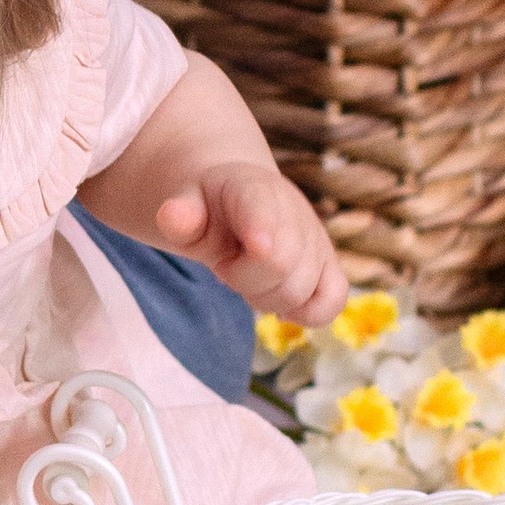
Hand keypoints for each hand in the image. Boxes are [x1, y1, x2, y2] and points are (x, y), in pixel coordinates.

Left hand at [154, 161, 346, 329]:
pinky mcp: (328, 265)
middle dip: (243, 280)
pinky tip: (279, 304)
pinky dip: (306, 314)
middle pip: (280, 266)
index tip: (253, 248)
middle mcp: (295, 211)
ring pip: (301, 291)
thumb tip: (172, 216)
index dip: (263, 239)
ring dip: (265, 298)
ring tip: (247, 276)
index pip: (266, 213)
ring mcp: (316, 238)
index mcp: (255, 190)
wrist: (234, 200)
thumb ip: (179, 215)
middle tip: (225, 266)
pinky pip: (333, 301)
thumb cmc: (207, 208)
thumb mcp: (185, 206)